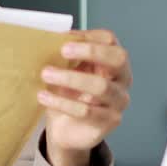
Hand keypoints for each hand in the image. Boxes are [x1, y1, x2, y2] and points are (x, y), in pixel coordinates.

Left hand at [38, 29, 131, 165]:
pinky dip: (62, 102)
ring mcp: (119, 101)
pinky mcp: (109, 121)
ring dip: (70, 78)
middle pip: (117, 58)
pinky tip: (44, 96)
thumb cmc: (70, 94)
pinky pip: (86, 111)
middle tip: (63, 50)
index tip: (63, 38)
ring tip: (46, 74)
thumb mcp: (69, 71)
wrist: (68, 130)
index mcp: (113, 61)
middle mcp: (122, 79)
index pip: (110, 40)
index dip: (88, 36)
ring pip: (101, 86)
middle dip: (91, 51)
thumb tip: (51, 38)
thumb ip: (67, 56)